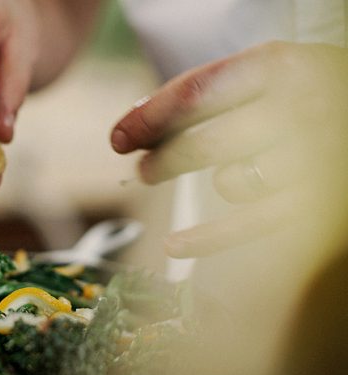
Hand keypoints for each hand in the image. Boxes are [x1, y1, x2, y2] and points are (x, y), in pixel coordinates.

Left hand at [110, 41, 347, 257]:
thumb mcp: (272, 72)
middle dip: (162, 161)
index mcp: (280, 67)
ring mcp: (311, 159)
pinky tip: (175, 244)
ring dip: (218, 184)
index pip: (194, 95)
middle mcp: (298, 109)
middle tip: (143, 170)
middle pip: (204, 144)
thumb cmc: (313, 94)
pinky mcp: (316, 205)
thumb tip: (136, 119)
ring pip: (231, 183)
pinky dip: (207, 239)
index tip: (119, 138)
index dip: (148, 119)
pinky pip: (249, 226)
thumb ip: (212, 90)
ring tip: (228, 176)